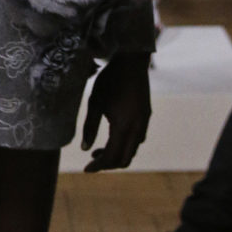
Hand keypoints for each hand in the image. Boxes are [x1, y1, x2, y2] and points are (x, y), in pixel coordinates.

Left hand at [81, 52, 150, 171]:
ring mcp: (144, 122)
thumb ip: (89, 127)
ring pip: (132, 150)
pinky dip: (125, 145)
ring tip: (97, 150)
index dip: (98, 165)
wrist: (132, 62)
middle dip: (107, 164)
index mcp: (124, 126)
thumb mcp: (94, 102)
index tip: (85, 169)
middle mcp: (138, 128)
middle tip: (92, 161)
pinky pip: (137, 140)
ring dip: (116, 154)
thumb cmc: (109, 80)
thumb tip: (84, 149)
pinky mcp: (146, 116)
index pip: (111, 156)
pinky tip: (113, 137)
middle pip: (124, 159)